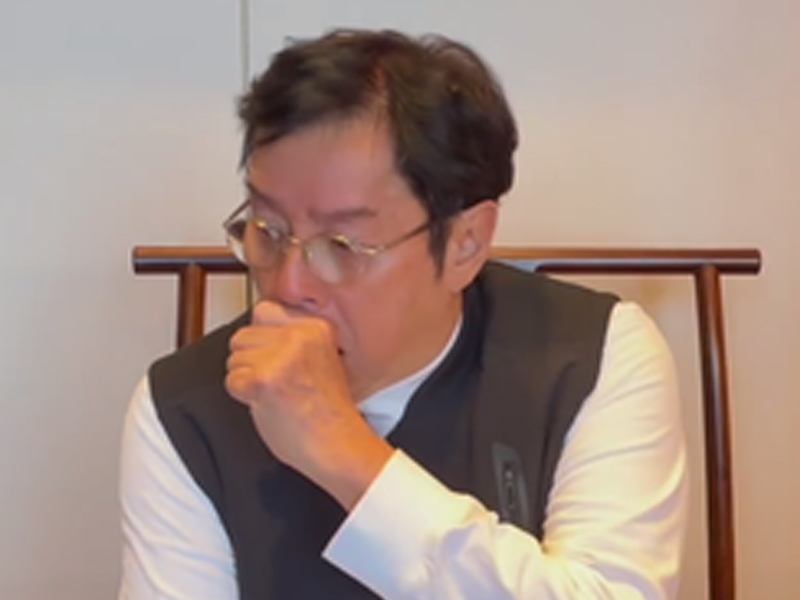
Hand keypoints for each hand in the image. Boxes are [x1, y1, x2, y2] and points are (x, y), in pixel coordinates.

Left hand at [225, 301, 392, 509]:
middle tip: (275, 382)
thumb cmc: (329, 413)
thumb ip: (293, 341)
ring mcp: (281, 356)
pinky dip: (243, 397)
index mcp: (316, 327)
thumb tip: (257, 332)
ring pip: (234, 358)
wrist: (338, 444)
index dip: (261, 338)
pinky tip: (268, 405)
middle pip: (242, 335)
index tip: (271, 356)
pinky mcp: (264, 379)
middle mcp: (299, 335)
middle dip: (250, 360)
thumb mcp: (321, 359)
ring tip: (274, 395)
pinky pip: (232, 381)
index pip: (264, 311)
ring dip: (246, 379)